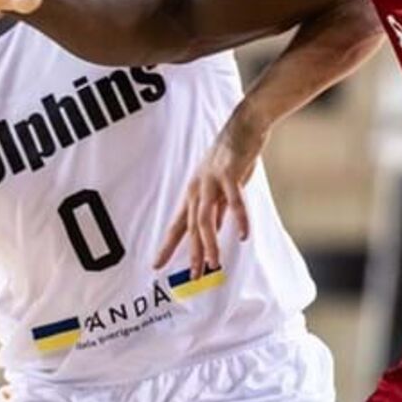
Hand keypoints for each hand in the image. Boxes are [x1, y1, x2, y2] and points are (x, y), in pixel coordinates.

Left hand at [153, 112, 266, 275]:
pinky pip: (234, 201)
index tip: (156, 265)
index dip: (167, 246)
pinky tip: (243, 235)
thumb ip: (217, 208)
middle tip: (192, 276)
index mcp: (193, 192)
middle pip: (191, 227)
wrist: (245, 124)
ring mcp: (212, 180)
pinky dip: (239, 219)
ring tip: (213, 263)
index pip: (177, 225)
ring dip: (209, 242)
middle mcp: (198, 188)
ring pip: (206, 218)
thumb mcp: (221, 186)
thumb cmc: (233, 156)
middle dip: (191, 253)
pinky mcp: (230, 173)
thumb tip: (214, 231)